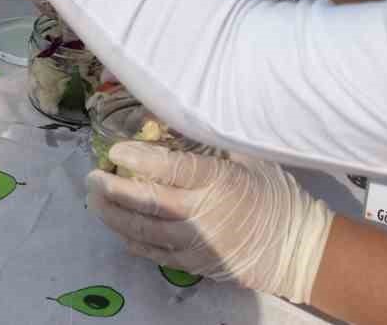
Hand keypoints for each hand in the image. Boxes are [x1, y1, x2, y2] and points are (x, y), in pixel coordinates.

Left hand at [87, 142, 333, 303]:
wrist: (295, 249)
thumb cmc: (272, 196)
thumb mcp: (248, 159)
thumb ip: (211, 143)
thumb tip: (174, 121)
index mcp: (216, 182)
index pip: (169, 168)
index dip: (138, 158)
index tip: (115, 151)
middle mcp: (200, 214)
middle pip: (145, 202)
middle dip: (112, 189)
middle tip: (91, 177)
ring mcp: (194, 244)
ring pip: (142, 230)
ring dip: (113, 215)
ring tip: (95, 201)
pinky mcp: (192, 264)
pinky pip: (152, 252)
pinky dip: (131, 239)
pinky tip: (117, 227)